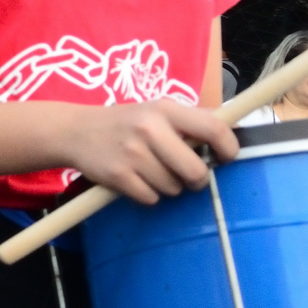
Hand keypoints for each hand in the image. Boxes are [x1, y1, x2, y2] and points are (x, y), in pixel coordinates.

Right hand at [60, 98, 241, 204]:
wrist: (75, 131)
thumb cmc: (126, 122)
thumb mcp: (156, 110)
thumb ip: (190, 121)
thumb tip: (232, 134)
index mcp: (165, 109)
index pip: (214, 129)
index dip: (229, 148)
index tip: (225, 158)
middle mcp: (150, 129)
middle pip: (196, 171)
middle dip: (196, 179)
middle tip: (187, 174)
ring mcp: (133, 153)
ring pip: (174, 188)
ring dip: (168, 186)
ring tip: (151, 170)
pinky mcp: (118, 175)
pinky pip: (151, 198)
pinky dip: (147, 194)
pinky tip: (136, 179)